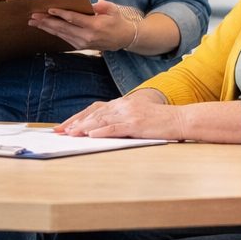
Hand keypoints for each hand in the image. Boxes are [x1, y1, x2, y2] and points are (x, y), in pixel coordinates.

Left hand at [28, 0, 139, 51]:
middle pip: (63, 28)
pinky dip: (54, 32)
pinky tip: (45, 27)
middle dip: (47, 22)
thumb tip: (90, 3)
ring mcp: (83, 43)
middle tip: (34, 17)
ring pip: (61, 34)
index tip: (49, 9)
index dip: (60, 14)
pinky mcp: (81, 46)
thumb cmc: (117, 21)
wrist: (123, 38)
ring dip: (47, 28)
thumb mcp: (112, 9)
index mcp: (94, 26)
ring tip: (34, 22)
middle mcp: (86, 36)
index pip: (73, 19)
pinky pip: (64, 38)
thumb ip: (102, 6)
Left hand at [55, 90, 175, 138]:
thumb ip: (121, 120)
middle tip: (60, 131)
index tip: (64, 126)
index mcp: (122, 103)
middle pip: (93, 114)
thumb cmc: (160, 122)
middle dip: (75, 123)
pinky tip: (91, 136)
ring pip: (101, 120)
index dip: (78, 118)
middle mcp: (123, 105)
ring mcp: (129, 113)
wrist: (180, 119)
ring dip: (84, 128)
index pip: (94, 109)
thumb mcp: (137, 117)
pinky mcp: (136, 123)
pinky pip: (115, 127)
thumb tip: (101, 130)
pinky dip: (101, 131)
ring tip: (70, 134)